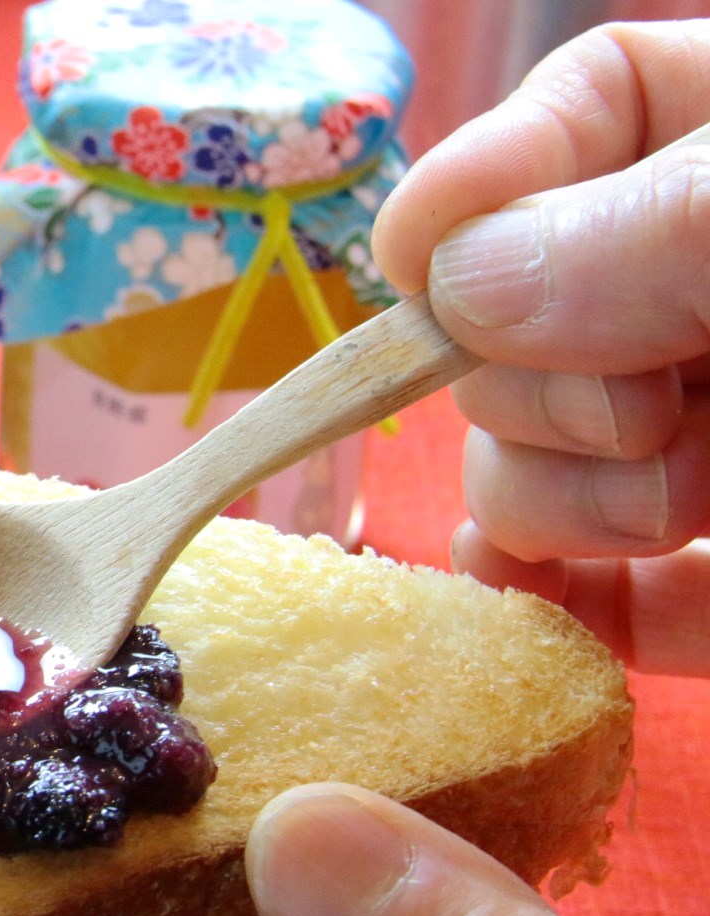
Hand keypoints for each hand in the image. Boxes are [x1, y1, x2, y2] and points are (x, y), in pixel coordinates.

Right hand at [369, 19, 709, 674]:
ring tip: (692, 497)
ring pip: (537, 466)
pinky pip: (615, 604)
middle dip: (539, 374)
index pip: (592, 107)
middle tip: (648, 401)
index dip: (486, 178)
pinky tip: (550, 615)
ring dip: (565, 499)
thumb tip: (457, 285)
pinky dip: (568, 614)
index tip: (424, 263)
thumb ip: (662, 227)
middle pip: (524, 307)